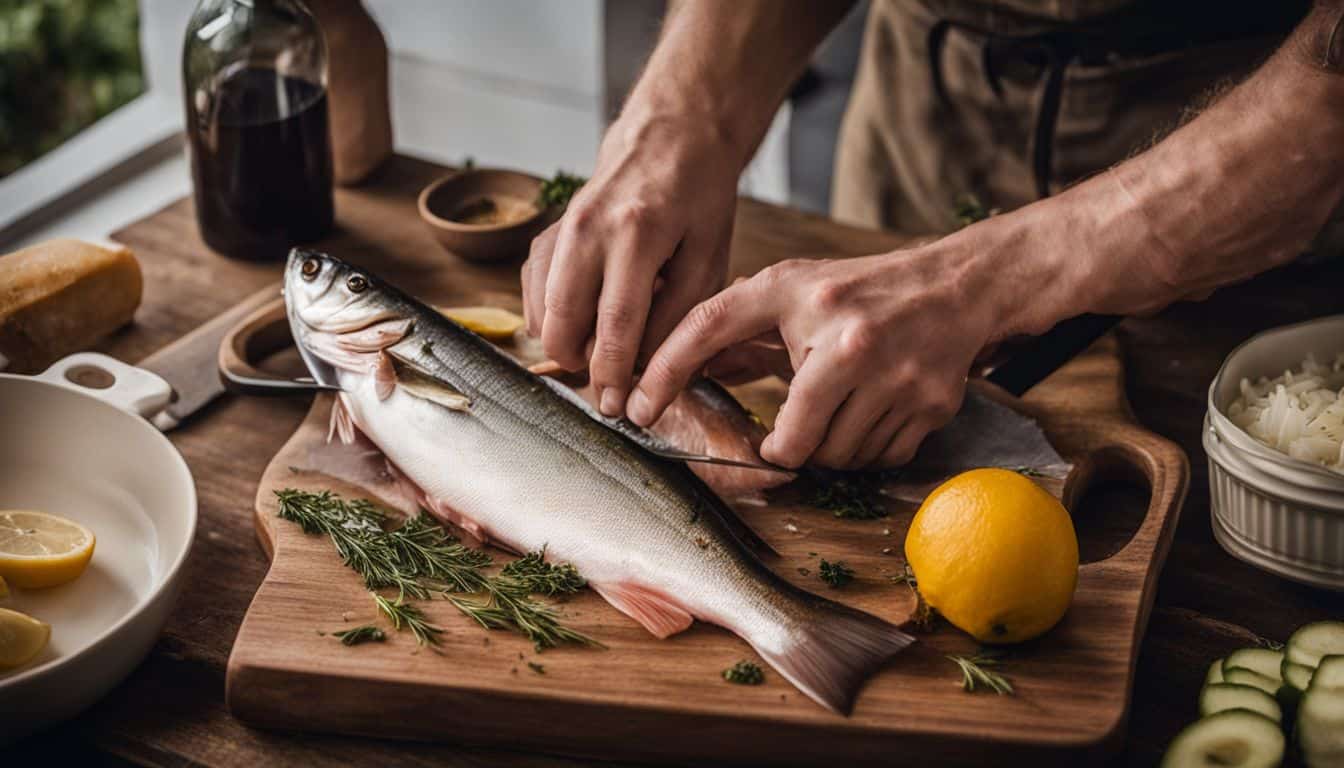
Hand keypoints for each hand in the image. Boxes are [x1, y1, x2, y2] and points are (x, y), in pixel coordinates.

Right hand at [522, 115, 739, 415]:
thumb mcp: (709, 256)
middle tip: (611, 385)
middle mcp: (588, 228)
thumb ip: (678, 314)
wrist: (669, 137)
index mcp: (638, 231)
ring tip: (607, 346)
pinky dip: (555, 318)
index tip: (617, 407)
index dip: (612, 372)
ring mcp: (560, 229)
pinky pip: (534, 295)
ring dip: (568, 343)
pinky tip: (589, 317)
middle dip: (582, 366)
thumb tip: (647, 370)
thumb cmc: (698, 199)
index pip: (615, 322)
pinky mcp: (546, 234)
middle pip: (562, 322)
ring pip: (540, 313)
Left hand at [627, 245, 1003, 469]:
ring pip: (836, 457)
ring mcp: (896, 377)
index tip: (638, 410)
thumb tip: (670, 377)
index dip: (665, 371)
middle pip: (791, 439)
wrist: (956, 289)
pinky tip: (872, 411)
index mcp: (802, 295)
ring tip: (839, 410)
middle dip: (786, 445)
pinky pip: (877, 460)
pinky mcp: (930, 406)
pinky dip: (866, 449)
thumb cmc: (861, 292)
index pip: (709, 327)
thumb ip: (734, 332)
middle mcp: (849, 339)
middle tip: (788, 436)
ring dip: (828, 448)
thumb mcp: (792, 293)